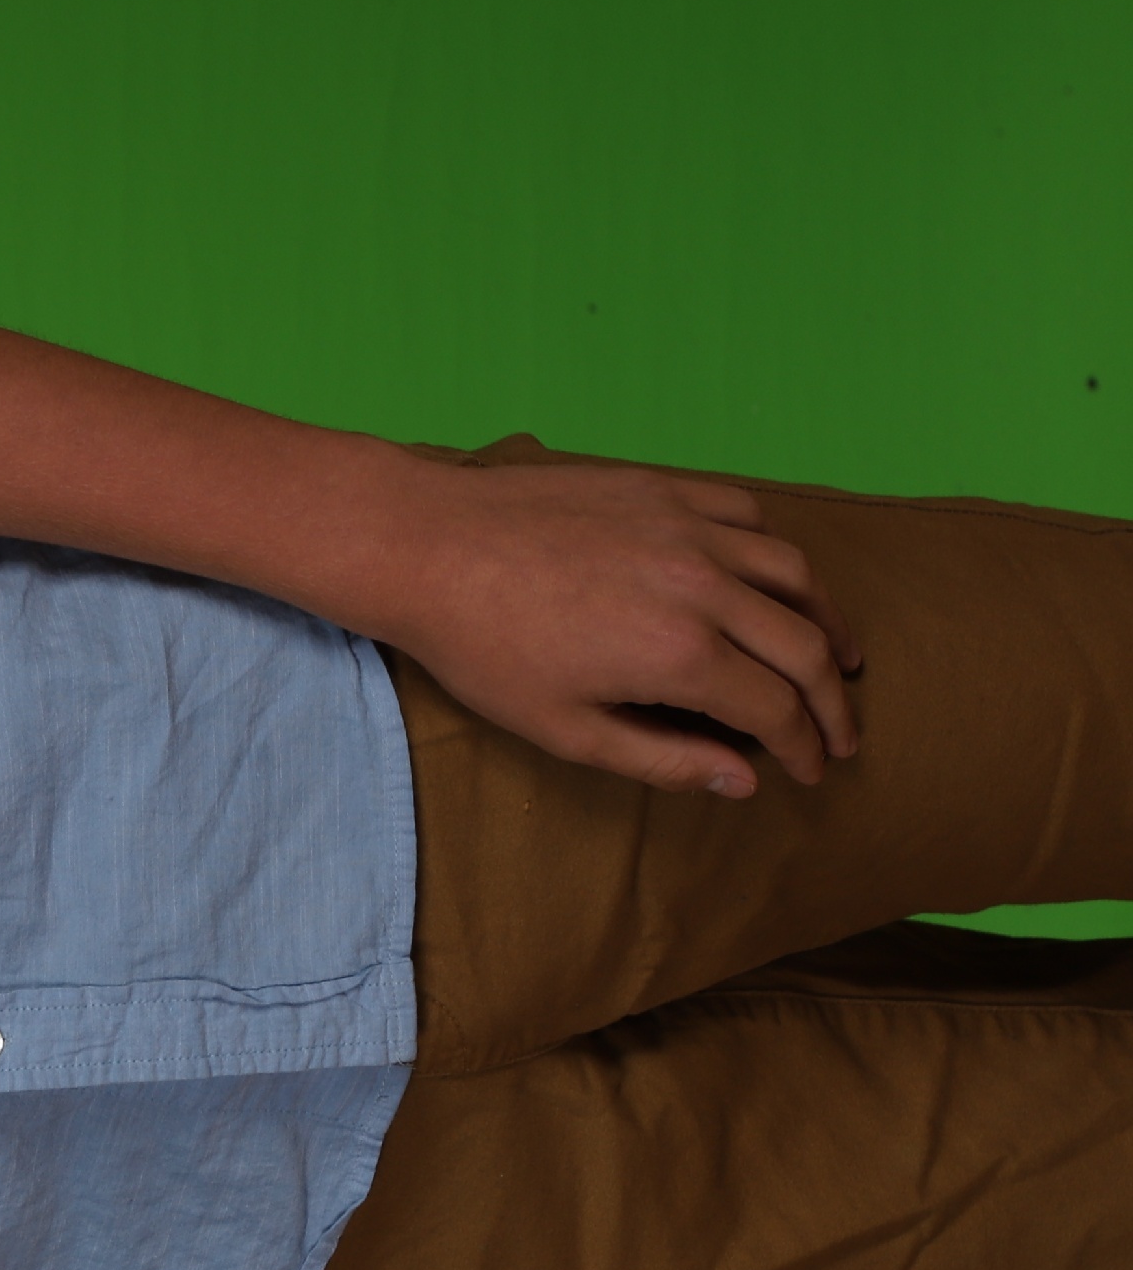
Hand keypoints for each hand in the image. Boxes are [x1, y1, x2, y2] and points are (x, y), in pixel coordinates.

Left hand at [358, 458, 863, 798]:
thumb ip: (663, 759)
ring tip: (837, 654)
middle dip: (833, 700)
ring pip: (793, 573)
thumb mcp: (564, 730)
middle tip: (842, 732)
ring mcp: (689, 527)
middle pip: (805, 645)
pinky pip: (749, 515)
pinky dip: (776, 553)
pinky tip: (776, 580)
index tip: (812, 770)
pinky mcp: (665, 488)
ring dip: (827, 620)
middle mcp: (703, 585)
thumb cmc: (482, 649)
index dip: (805, 747)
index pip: (778, 710)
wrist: (428, 547)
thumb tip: (742, 781)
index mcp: (681, 655)